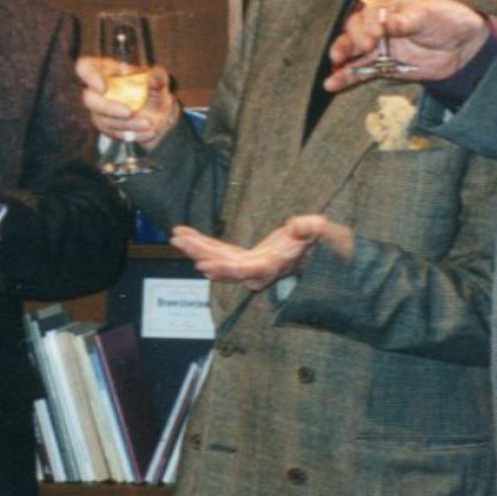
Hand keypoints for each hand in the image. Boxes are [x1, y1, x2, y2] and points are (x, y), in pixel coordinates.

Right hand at [74, 55, 179, 148]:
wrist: (159, 112)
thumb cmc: (154, 89)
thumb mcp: (160, 80)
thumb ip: (158, 76)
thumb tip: (151, 79)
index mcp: (105, 70)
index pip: (85, 67)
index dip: (89, 77)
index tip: (103, 87)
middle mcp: (97, 89)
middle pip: (89, 99)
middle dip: (107, 107)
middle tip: (129, 112)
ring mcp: (99, 109)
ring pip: (102, 119)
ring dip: (125, 124)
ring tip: (149, 124)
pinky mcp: (105, 125)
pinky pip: (112, 132)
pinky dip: (129, 134)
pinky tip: (145, 132)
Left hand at [170, 215, 348, 290]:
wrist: (315, 248)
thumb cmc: (317, 239)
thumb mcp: (320, 229)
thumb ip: (312, 227)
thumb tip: (298, 225)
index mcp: (272, 265)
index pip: (246, 270)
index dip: (224, 269)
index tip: (204, 265)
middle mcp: (257, 270)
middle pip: (224, 266)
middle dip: (201, 254)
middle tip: (180, 242)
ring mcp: (248, 265)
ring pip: (218, 259)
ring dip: (197, 248)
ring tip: (176, 236)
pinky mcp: (243, 258)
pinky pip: (220, 252)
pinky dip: (203, 244)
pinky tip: (186, 235)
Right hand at [324, 0, 489, 90]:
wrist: (464, 47)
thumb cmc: (447, 20)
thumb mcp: (430, 15)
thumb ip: (406, 20)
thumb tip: (387, 22)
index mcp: (389, 5)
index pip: (369, 9)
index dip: (370, 20)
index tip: (378, 31)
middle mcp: (379, 24)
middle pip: (355, 28)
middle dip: (355, 37)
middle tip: (366, 46)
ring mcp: (379, 46)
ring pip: (352, 50)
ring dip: (342, 55)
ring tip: (335, 63)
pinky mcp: (381, 66)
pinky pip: (358, 72)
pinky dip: (345, 77)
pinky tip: (331, 83)